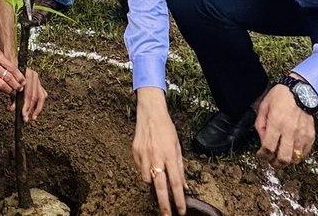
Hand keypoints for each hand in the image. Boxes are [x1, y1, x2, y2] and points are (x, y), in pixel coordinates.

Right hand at [0, 44, 22, 95]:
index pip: (11, 68)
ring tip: (14, 90)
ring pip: (1, 85)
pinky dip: (1, 90)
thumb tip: (18, 73)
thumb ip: (8, 62)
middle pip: (7, 78)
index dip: (19, 77)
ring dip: (9, 89)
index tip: (23, 81)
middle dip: (16, 85)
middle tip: (20, 87)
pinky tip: (4, 89)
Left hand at [13, 66, 46, 120]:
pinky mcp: (40, 85)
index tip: (23, 114)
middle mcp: (34, 76)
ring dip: (37, 109)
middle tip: (26, 118)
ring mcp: (38, 80)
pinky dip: (39, 105)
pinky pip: (43, 95)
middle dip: (30, 109)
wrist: (13, 68)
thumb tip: (13, 108)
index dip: (26, 105)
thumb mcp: (11, 86)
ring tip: (32, 117)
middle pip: (34, 96)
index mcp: (26, 75)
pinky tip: (35, 112)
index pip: (28, 93)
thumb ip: (13, 97)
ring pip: (41, 97)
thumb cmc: (12, 77)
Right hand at [133, 88, 187, 215]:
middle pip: (160, 187)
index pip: (175, 183)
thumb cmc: (166, 128)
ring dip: (153, 182)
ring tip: (157, 174)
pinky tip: (149, 162)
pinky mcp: (135, 153)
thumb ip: (180, 167)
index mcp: (169, 155)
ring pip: (147, 180)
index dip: (178, 199)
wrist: (150, 112)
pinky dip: (145, 171)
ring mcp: (143, 156)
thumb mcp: (177, 146)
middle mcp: (156, 157)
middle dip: (164, 204)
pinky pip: (140, 170)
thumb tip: (183, 185)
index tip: (181, 210)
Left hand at [255, 84, 314, 168]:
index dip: (263, 155)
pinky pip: (304, 153)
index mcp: (276, 123)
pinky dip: (298, 156)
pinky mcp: (310, 135)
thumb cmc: (281, 96)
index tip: (261, 154)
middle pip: (283, 158)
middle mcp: (289, 131)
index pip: (268, 147)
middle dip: (275, 164)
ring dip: (287, 160)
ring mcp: (301, 134)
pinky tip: (292, 151)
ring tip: (281, 157)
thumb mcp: (264, 106)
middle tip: (271, 162)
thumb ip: (260, 124)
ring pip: (295, 158)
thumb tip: (262, 140)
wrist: (300, 90)